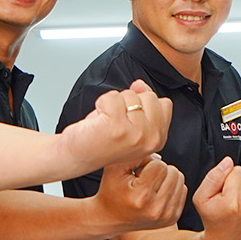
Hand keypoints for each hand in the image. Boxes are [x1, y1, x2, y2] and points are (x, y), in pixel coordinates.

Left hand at [56, 81, 172, 177]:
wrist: (76, 155)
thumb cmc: (102, 138)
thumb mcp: (130, 120)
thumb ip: (142, 101)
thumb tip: (139, 84)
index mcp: (158, 139)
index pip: (164, 103)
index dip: (143, 103)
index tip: (129, 118)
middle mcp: (151, 139)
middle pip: (149, 96)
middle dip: (129, 101)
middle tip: (116, 121)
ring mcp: (136, 135)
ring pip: (130, 95)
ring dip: (113, 104)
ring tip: (106, 122)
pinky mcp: (117, 128)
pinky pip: (113, 97)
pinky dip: (101, 103)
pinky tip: (98, 121)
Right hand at [88, 156, 186, 236]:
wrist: (110, 218)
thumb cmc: (111, 190)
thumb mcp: (114, 168)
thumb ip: (135, 155)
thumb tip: (159, 157)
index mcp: (141, 196)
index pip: (160, 165)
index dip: (148, 164)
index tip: (137, 172)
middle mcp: (156, 209)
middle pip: (173, 172)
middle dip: (159, 171)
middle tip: (143, 179)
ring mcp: (166, 216)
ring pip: (180, 180)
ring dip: (166, 178)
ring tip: (149, 186)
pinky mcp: (172, 219)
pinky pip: (182, 190)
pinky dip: (170, 188)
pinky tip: (156, 193)